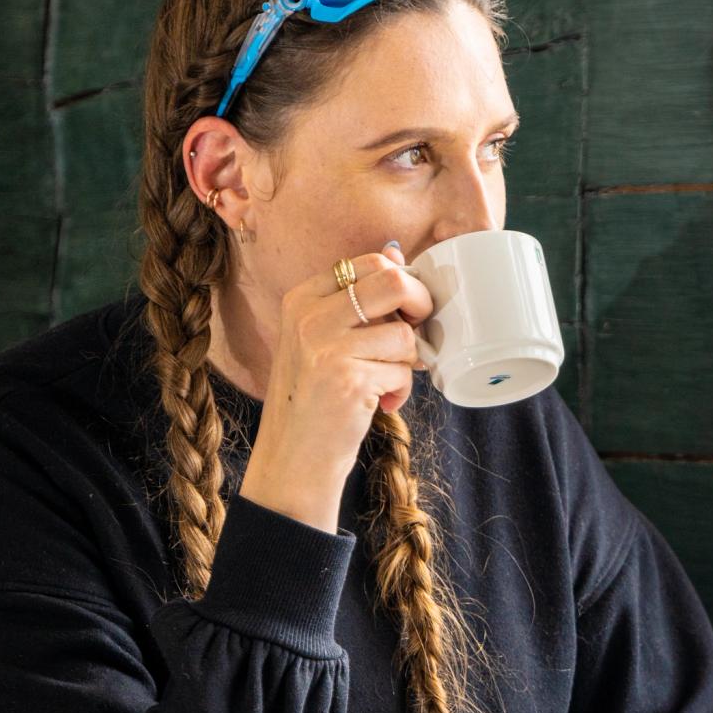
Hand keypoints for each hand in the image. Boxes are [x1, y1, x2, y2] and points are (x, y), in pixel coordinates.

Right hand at [238, 244, 433, 533]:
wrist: (292, 459)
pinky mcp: (348, 381)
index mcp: (302, 299)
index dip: (402, 282)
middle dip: (420, 306)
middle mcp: (309, 317)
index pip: (370, 262)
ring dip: (406, 362)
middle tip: (414, 335)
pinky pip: (403, 371)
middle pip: (393, 282)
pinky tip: (379, 404)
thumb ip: (356, 299)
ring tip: (384, 382)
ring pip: (404, 334)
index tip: (405, 310)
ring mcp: (326, 348)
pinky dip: (401, 390)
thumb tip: (398, 253)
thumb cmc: (315, 397)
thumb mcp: (323, 338)